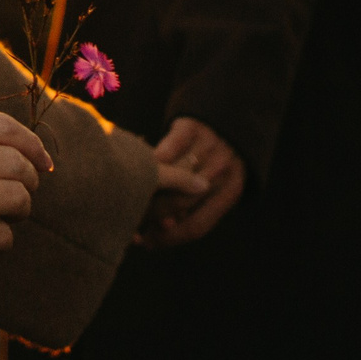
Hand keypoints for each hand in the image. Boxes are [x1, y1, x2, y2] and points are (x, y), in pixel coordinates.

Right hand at [0, 110, 53, 287]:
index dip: (31, 143)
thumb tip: (22, 148)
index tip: (43, 161)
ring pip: (14, 196)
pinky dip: (3, 239)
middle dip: (30, 180)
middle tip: (26, 195)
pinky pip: (0, 234)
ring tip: (10, 217)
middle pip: (13, 161)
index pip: (0, 125)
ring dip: (21, 210)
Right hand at [141, 115, 243, 246]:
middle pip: (181, 203)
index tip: (149, 244)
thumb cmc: (214, 162)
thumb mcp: (215, 187)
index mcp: (231, 192)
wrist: (226, 115)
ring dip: (148, 191)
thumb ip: (193, 209)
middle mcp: (222, 171)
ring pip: (172, 178)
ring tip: (129, 200)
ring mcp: (208, 147)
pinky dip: (152, 161)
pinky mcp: (192, 126)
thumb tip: (163, 229)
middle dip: (153, 217)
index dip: (169, 239)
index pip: (197, 226)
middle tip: (133, 223)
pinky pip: (167, 148)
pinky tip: (136, 170)